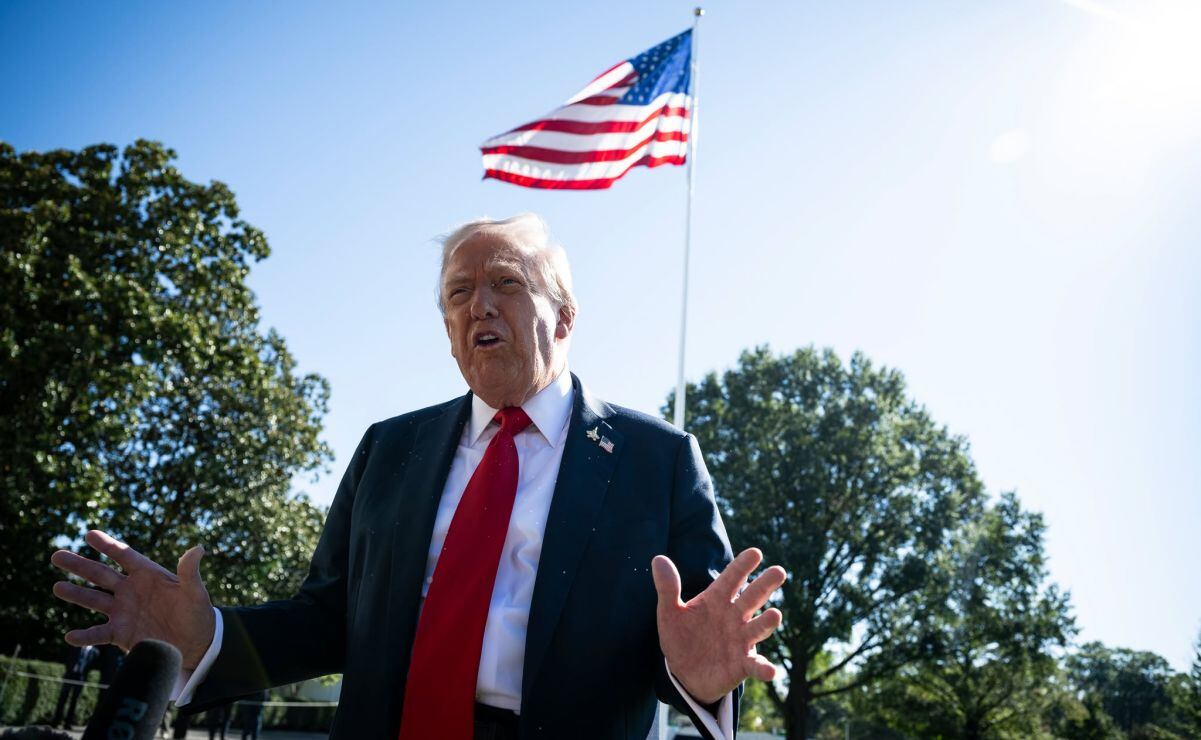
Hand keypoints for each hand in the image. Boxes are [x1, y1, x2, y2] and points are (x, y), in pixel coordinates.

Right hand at [50, 530, 215, 668]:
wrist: (196, 643)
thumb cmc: (198, 613)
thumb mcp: (195, 592)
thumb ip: (190, 572)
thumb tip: (198, 549)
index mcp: (148, 575)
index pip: (124, 555)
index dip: (108, 545)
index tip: (90, 533)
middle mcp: (130, 590)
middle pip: (100, 574)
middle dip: (79, 565)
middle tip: (57, 555)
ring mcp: (123, 611)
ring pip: (93, 600)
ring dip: (75, 594)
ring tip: (57, 587)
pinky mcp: (120, 633)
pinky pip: (98, 633)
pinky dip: (84, 636)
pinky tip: (70, 636)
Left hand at [652, 547, 785, 704]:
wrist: (684, 674)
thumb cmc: (681, 637)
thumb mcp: (670, 613)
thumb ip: (667, 588)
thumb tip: (658, 559)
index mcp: (717, 600)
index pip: (731, 578)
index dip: (742, 566)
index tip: (755, 553)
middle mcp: (734, 617)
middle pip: (752, 597)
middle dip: (765, 585)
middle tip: (779, 571)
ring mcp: (740, 640)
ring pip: (758, 628)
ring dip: (767, 622)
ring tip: (775, 614)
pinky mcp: (742, 664)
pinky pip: (755, 665)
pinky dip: (764, 668)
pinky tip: (770, 671)